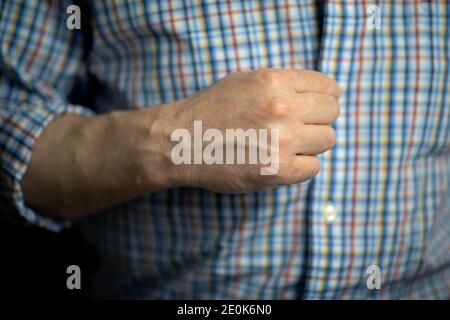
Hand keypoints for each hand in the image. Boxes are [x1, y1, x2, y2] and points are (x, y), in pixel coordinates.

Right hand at [156, 68, 340, 192]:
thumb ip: (282, 83)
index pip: (327, 86)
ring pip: (327, 140)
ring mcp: (282, 141)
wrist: (183, 142)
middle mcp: (282, 108)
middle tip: (300, 126)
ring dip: (311, 143)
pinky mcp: (278, 170)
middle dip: (318, 119)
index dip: (326, 96)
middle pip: (331, 112)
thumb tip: (318, 94)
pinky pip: (314, 167)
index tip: (319, 106)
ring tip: (288, 144)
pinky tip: (283, 161)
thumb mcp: (245, 81)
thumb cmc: (212, 110)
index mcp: (275, 82)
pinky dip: (302, 165)